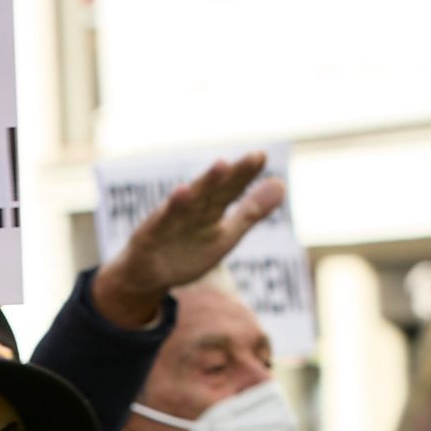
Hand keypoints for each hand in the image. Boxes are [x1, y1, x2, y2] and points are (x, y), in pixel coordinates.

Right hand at [90, 153, 284, 327]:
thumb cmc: (189, 250)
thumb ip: (252, 211)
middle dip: (233, 175)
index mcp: (212, 210)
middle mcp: (194, 209)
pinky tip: (181, 192)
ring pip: (192, 200)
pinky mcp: (153, 232)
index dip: (245, 175)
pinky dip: (173, 207)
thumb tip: (282, 184)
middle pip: (215, 190)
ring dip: (205, 183)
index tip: (261, 156)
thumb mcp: (227, 234)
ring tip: (222, 165)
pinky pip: (165, 219)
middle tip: (251, 158)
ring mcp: (173, 219)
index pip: (231, 189)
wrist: (148, 274)